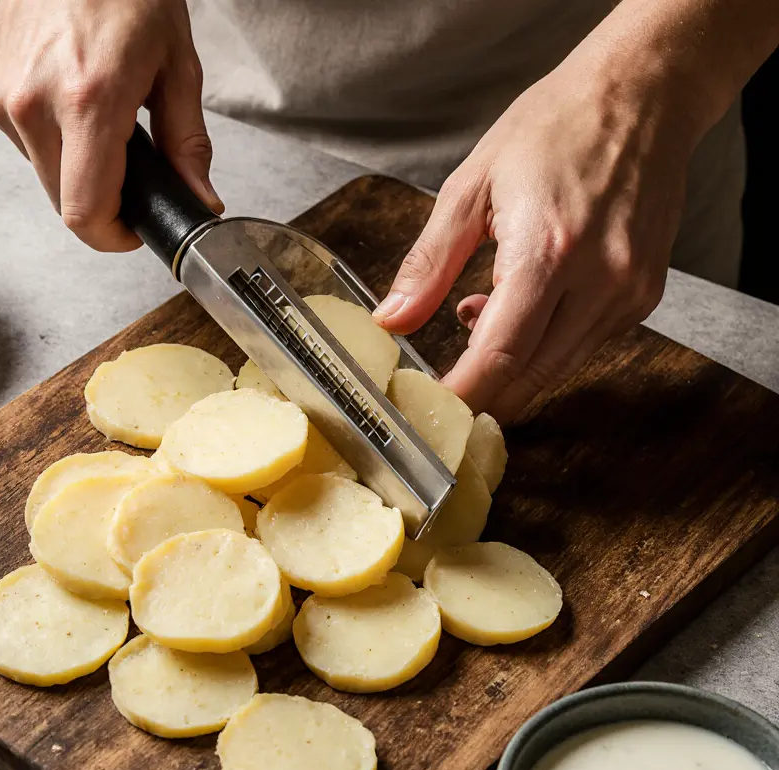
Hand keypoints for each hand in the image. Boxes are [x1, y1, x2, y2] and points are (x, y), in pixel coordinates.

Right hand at [0, 0, 222, 251]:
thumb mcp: (177, 66)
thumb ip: (188, 144)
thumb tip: (199, 200)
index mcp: (88, 102)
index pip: (86, 213)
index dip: (114, 237)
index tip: (135, 229)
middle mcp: (35, 104)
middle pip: (66, 204)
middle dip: (103, 202)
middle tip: (132, 170)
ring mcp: (4, 98)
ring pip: (46, 178)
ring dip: (77, 170)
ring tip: (103, 121)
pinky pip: (27, 146)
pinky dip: (55, 141)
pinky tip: (74, 102)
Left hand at [372, 47, 699, 421]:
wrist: (642, 94)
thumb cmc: (555, 127)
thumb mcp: (472, 186)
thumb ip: (429, 263)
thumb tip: (391, 320)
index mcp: (547, 251)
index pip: (497, 356)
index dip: (460, 395)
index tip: (427, 411)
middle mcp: (597, 281)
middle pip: (530, 378)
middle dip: (481, 396)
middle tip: (440, 385)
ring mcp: (628, 293)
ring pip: (557, 370)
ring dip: (510, 368)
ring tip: (477, 316)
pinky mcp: (643, 297)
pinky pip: (583, 346)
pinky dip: (544, 345)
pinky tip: (522, 307)